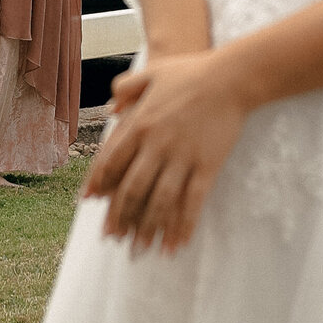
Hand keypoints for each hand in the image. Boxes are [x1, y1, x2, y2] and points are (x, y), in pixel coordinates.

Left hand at [84, 49, 252, 252]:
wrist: (232, 78)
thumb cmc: (191, 73)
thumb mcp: (151, 72)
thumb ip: (125, 88)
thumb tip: (109, 110)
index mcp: (140, 123)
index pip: (111, 160)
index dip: (99, 183)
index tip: (91, 202)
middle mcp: (157, 144)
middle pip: (132, 188)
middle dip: (120, 216)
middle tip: (112, 237)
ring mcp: (183, 157)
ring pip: (159, 201)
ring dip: (147, 228)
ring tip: (140, 249)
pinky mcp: (207, 166)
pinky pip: (192, 203)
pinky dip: (182, 227)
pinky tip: (175, 245)